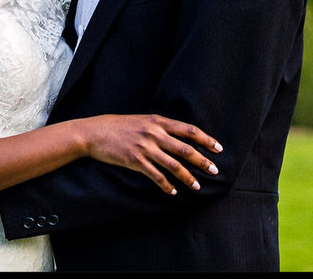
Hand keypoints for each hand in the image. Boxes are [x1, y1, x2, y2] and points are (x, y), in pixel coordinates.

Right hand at [80, 114, 221, 194]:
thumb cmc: (118, 126)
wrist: (94, 132)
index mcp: (158, 121)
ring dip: (187, 177)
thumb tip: (178, 136)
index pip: (189, 130)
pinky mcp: (136, 161)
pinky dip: (166, 185)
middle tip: (214, 170)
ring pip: (174, 165)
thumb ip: (159, 126)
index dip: (205, 139)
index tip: (218, 148)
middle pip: (186, 149)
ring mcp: (145, 147)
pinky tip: (173, 191)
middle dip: (202, 161)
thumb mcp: (142, 120)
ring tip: (197, 186)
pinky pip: (156, 176)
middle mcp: (154, 133)